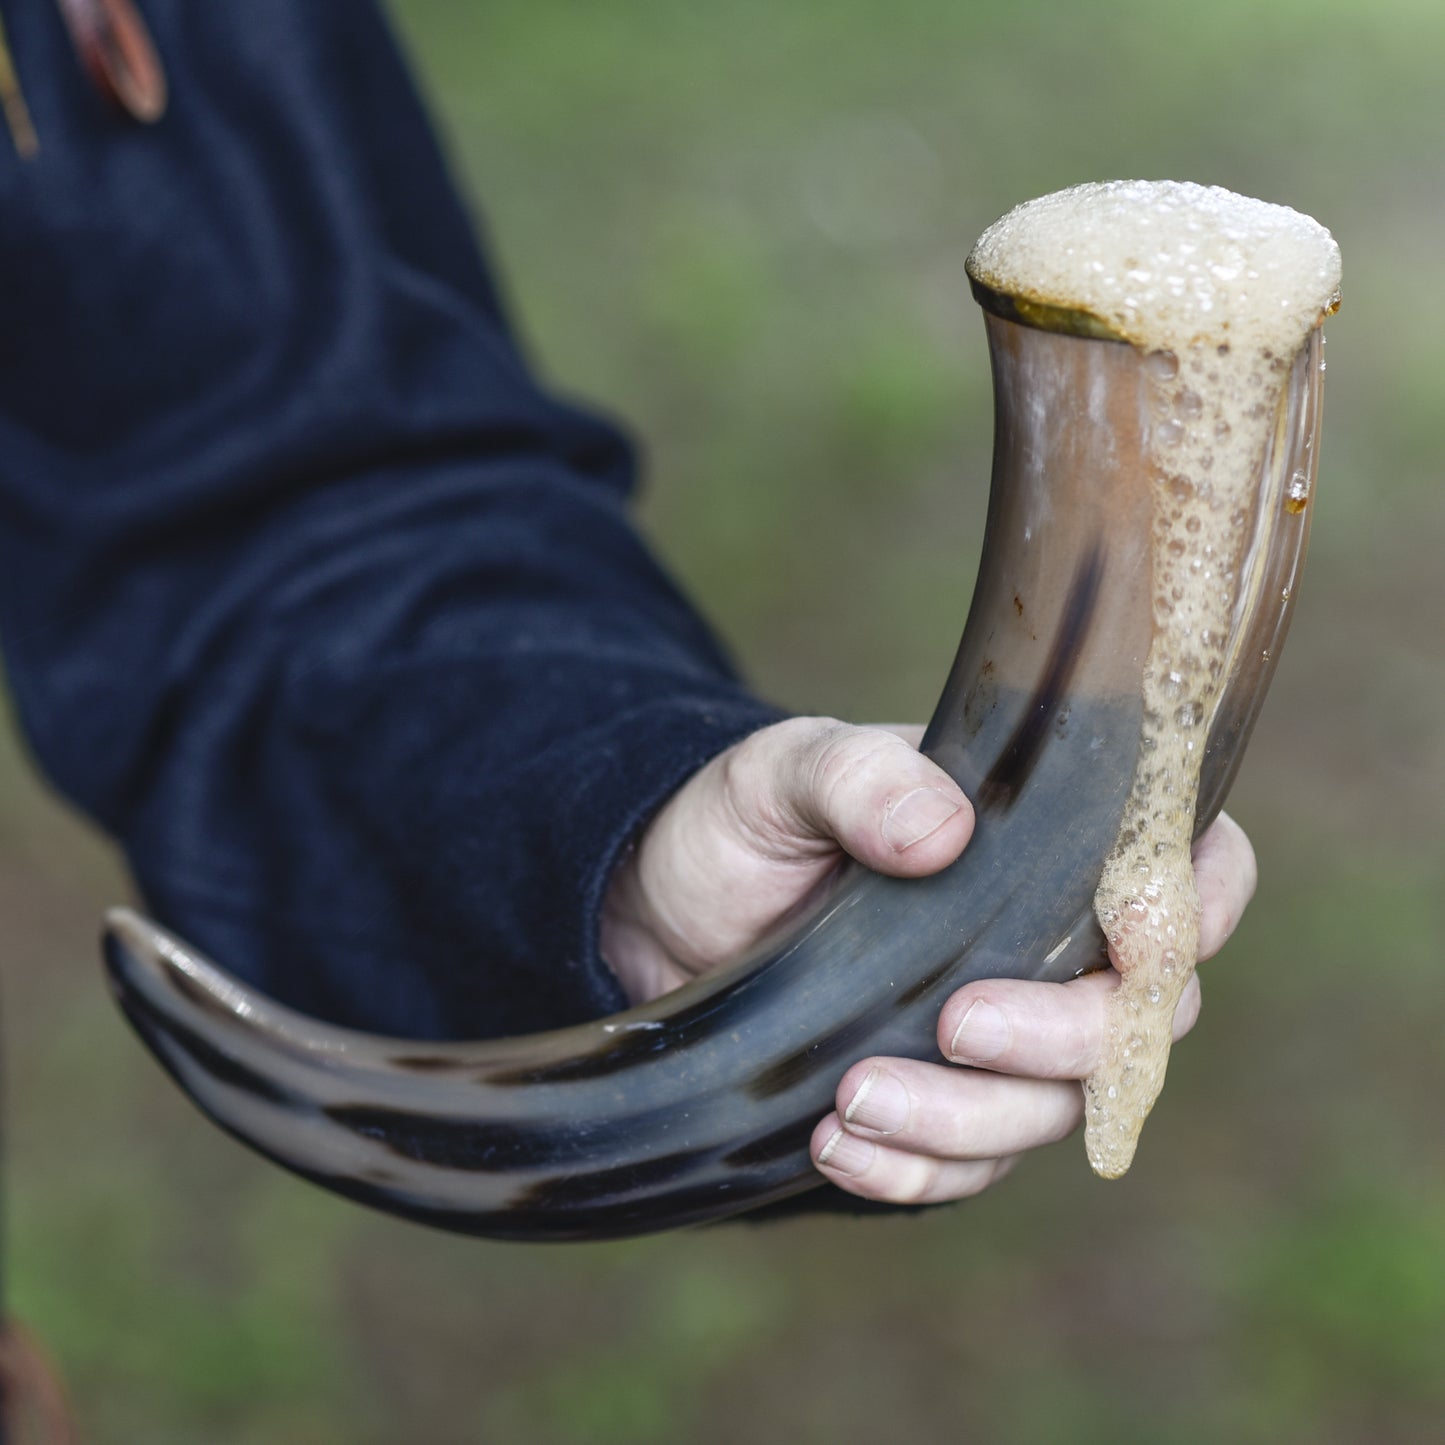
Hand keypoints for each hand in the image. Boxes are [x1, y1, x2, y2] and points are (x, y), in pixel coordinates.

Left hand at [600, 717, 1256, 1204]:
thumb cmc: (749, 819)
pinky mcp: (940, 1104)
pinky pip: (965, 1167)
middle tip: (956, 1024)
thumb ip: (861, 778)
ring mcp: (1001, 1034)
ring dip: (965, 1119)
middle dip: (1062, 1037)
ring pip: (1051, 1110)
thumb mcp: (788, 772)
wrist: (667, 907)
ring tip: (853, 1097)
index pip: (1190, 867)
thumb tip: (944, 831)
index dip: (1195, 906)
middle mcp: (1048, 944)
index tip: (1134, 935)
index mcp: (1050, 838)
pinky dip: (912, 1172)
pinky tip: (837, 1148)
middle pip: (1137, 1018)